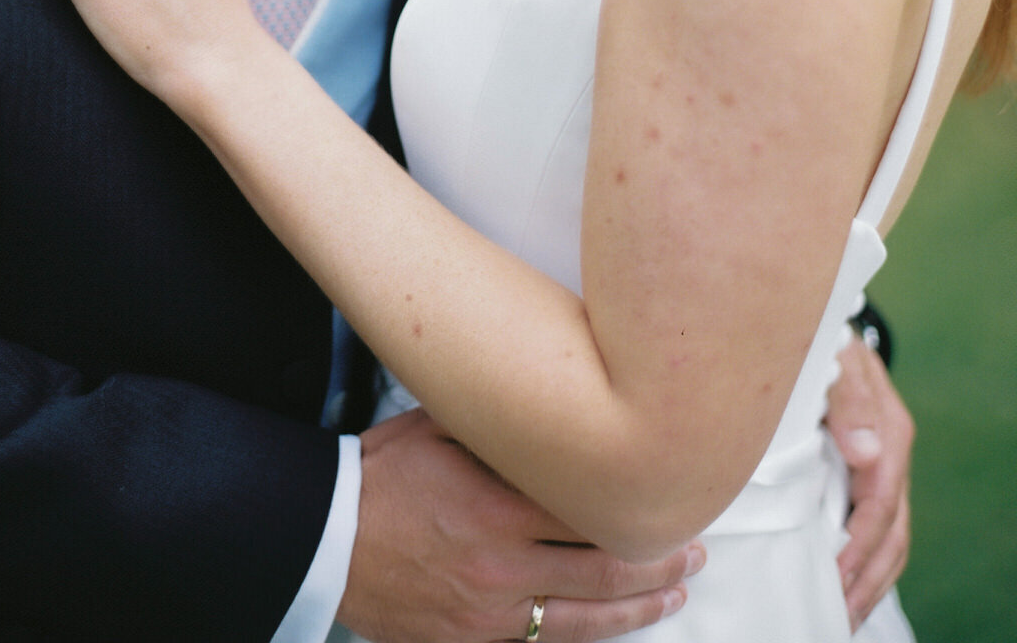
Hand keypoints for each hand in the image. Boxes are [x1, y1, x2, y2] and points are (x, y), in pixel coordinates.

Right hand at [340, 409, 701, 642]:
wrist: (325, 540)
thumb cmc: (380, 478)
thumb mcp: (439, 429)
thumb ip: (498, 424)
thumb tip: (549, 397)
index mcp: (498, 508)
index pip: (592, 511)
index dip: (639, 508)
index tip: (670, 494)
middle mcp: (503, 566)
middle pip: (604, 571)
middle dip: (658, 561)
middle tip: (691, 548)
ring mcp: (490, 612)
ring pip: (585, 618)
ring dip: (638, 607)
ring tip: (674, 592)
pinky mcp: (474, 641)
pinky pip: (544, 641)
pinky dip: (588, 633)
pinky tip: (612, 624)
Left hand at [826, 334, 913, 627]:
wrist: (819, 320)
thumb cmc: (822, 336)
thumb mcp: (835, 354)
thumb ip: (848, 398)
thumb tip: (867, 453)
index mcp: (887, 428)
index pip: (880, 500)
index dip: (859, 541)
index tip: (835, 575)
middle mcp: (890, 451)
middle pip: (893, 531)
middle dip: (868, 577)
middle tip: (838, 614)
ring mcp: (881, 462)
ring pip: (891, 535)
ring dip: (870, 578)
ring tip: (843, 613)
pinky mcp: (865, 468)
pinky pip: (875, 523)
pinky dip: (865, 559)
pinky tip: (845, 582)